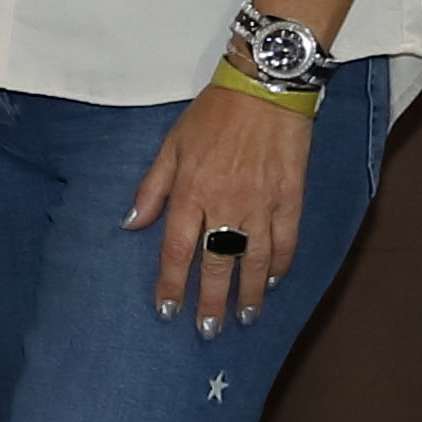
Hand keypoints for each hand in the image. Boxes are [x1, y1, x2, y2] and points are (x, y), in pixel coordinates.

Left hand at [131, 86, 314, 330]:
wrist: (264, 90)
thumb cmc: (211, 116)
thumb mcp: (170, 146)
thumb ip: (151, 189)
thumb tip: (131, 224)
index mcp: (191, 192)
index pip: (177, 250)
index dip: (172, 283)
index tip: (168, 310)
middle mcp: (226, 204)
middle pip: (217, 262)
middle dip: (212, 300)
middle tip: (208, 331)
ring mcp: (262, 203)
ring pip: (255, 259)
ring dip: (249, 292)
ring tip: (245, 317)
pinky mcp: (290, 197)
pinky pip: (287, 239)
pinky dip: (281, 263)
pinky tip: (274, 280)